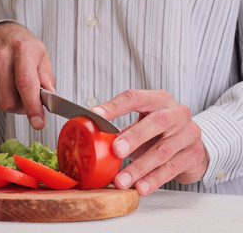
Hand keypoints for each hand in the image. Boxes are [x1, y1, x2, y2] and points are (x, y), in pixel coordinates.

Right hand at [0, 22, 55, 129]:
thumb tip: (50, 98)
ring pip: (0, 103)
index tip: (38, 123)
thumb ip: (47, 78)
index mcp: (22, 49)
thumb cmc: (22, 45)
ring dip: (12, 102)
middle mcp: (1, 56)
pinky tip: (4, 82)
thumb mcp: (41, 56)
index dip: (32, 107)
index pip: (26, 83)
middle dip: (23, 107)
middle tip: (29, 99)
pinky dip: (0, 95)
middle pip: (10, 101)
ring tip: (15, 87)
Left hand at [91, 89, 209, 194]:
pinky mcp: (194, 154)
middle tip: (116, 150)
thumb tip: (91, 137)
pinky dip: (154, 180)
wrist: (192, 147)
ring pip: (163, 150)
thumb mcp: (141, 126)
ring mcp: (189, 133)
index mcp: (158, 100)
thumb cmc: (160, 134)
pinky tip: (140, 187)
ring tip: (121, 181)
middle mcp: (177, 113)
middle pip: (156, 121)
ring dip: (139, 167)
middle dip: (134, 137)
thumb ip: (120, 130)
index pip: (135, 98)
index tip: (95, 116)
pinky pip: (172, 168)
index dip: (114, 107)